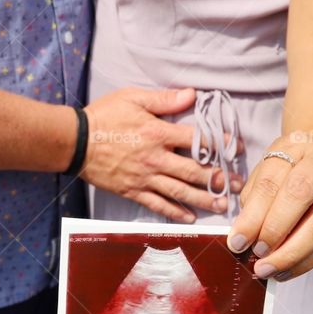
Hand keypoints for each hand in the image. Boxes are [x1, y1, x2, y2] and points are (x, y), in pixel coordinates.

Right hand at [82, 87, 242, 222]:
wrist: (74, 141)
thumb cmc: (104, 116)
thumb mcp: (133, 98)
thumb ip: (164, 99)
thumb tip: (193, 94)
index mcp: (157, 133)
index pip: (197, 140)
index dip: (220, 144)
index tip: (235, 148)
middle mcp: (155, 158)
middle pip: (194, 172)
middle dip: (218, 179)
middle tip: (237, 185)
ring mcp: (144, 178)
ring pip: (180, 192)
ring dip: (204, 200)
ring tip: (222, 205)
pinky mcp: (132, 191)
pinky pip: (157, 205)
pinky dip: (174, 213)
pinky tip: (190, 218)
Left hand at [227, 132, 312, 280]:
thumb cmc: (289, 168)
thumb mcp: (266, 172)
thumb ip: (254, 200)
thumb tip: (242, 238)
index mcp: (299, 147)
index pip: (274, 180)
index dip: (253, 214)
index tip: (237, 240)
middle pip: (302, 196)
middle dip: (275, 230)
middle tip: (256, 253)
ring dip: (291, 254)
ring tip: (267, 269)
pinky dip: (304, 263)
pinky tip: (284, 271)